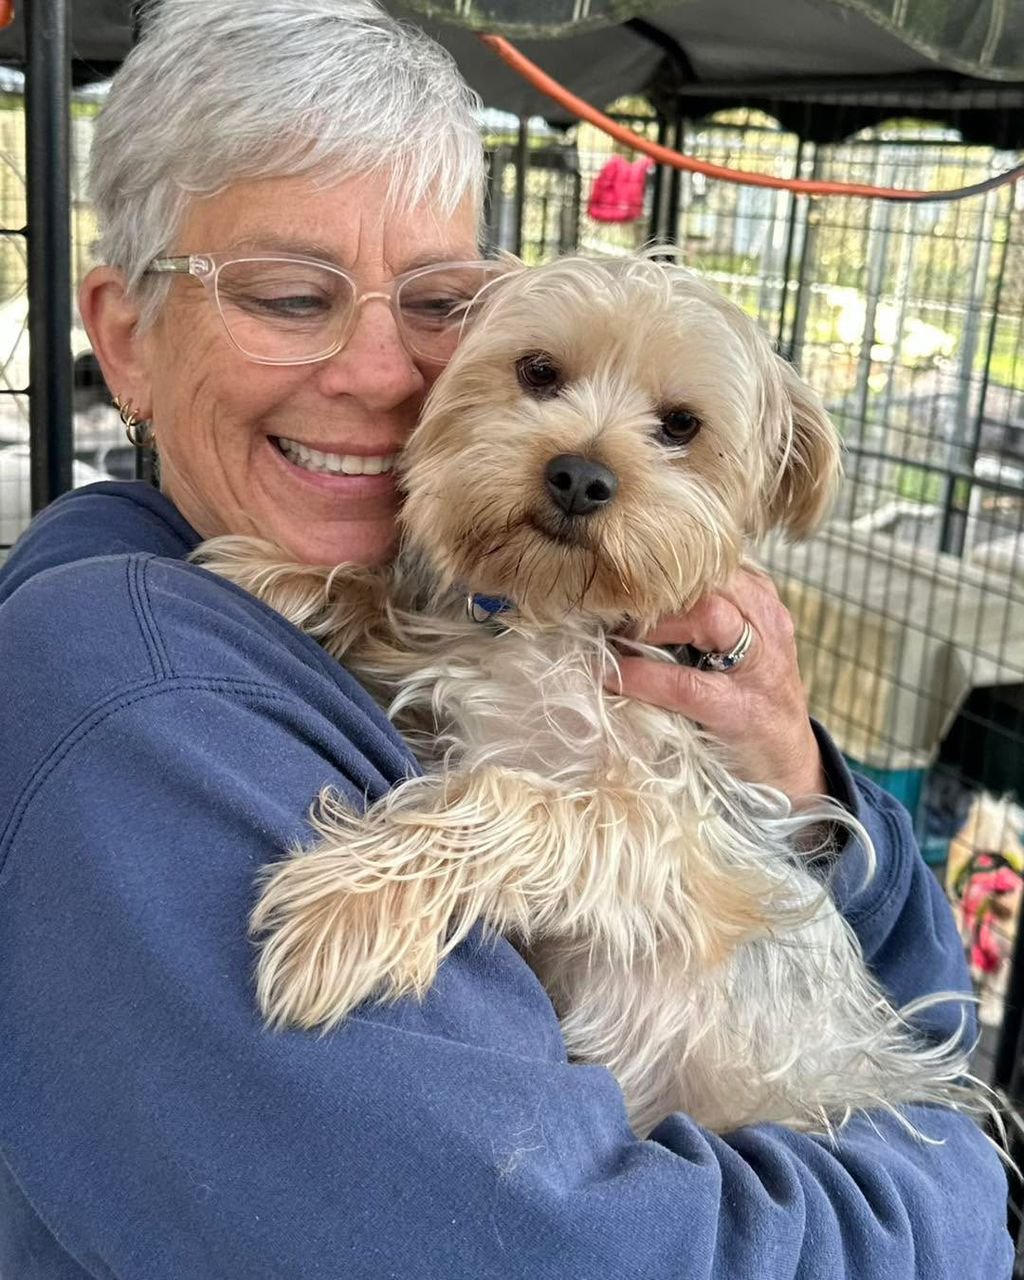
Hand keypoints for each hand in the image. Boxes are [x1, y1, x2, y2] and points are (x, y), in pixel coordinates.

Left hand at [606, 567, 827, 801]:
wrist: (789, 767)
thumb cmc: (750, 699)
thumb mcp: (738, 646)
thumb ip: (702, 615)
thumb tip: (634, 595)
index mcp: (762, 604)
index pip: (716, 562)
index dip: (668, 566)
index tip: (628, 576)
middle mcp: (767, 627)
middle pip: (711, 580)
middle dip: (659, 589)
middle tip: (615, 604)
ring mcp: (757, 669)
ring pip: (707, 616)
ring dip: (652, 622)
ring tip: (615, 634)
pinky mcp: (739, 712)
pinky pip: (684, 684)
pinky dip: (641, 676)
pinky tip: (612, 677)